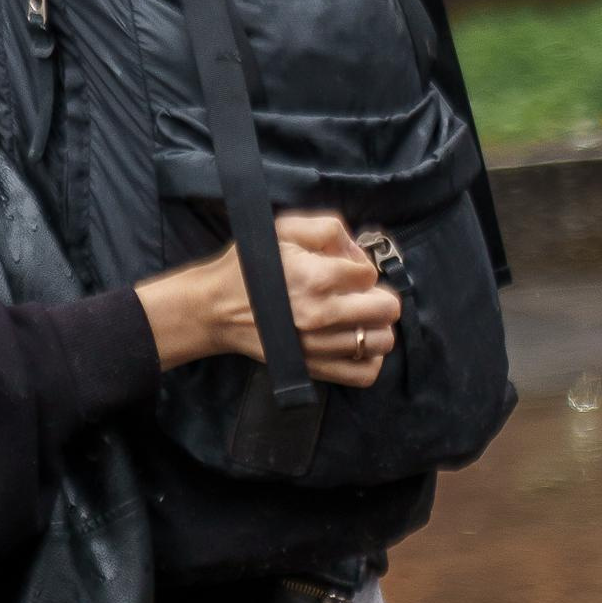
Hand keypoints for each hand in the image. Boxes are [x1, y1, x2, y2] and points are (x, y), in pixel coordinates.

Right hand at [138, 212, 400, 389]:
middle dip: (377, 294)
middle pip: (387, 308)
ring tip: (359, 318)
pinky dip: (370, 359)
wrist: (214, 309)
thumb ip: (327, 229)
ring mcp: (320, 346)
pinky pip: (364, 373)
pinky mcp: (315, 369)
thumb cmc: (248, 266)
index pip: (369, 273)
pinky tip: (357, 343)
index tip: (344, 268)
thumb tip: (357, 251)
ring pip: (382, 341)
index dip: (359, 266)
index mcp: (315, 277)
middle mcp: (322, 315)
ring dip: (377, 326)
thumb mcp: (282, 229)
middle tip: (358, 292)